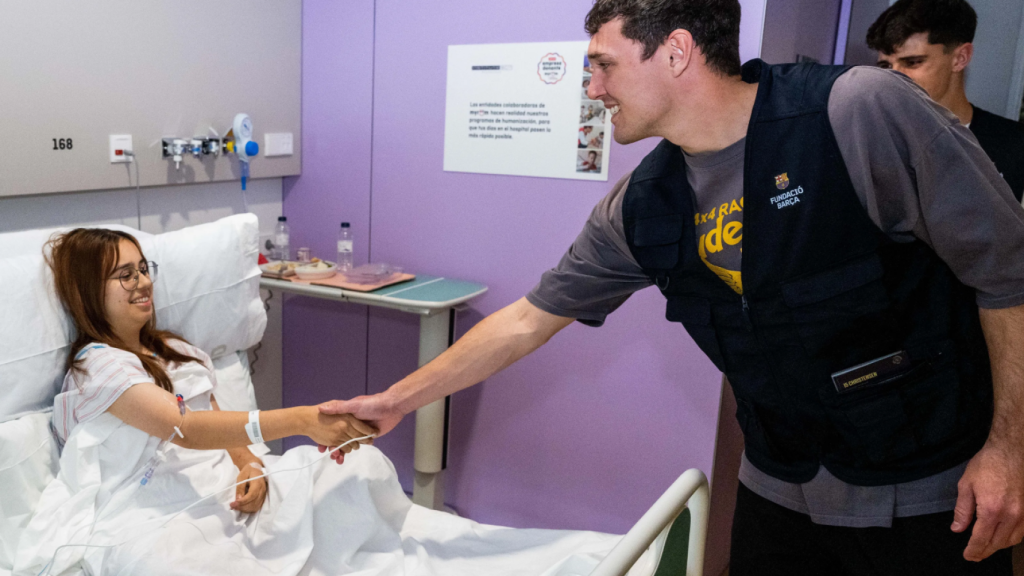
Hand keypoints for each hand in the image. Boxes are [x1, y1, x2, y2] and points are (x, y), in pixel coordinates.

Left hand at [230, 461, 267, 513]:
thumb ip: (240, 487)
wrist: (256, 469)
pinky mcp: (262, 498)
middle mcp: (262, 491)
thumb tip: (238, 498)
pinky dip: (248, 509)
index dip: (242, 502)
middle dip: (242, 507)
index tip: (233, 504)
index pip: (251, 495)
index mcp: (258, 483)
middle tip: (232, 506)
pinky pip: (256, 507)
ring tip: (236, 507)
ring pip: (255, 507)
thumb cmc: (248, 471)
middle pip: (253, 503)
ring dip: (245, 509)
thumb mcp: (242, 476)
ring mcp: (263, 495)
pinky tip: (242, 507)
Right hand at [318, 394, 402, 463]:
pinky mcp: (368, 437)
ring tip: (337, 459)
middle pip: (339, 438)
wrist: (392, 407)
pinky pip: (358, 446)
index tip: (320, 446)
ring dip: (341, 451)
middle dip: (333, 447)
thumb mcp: (354, 405)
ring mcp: (359, 431)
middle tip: (330, 454)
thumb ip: (339, 408)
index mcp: (347, 417)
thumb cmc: (372, 403)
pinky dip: (350, 452)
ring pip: (347, 443)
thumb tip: (321, 408)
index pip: (332, 428)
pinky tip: (343, 458)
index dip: (325, 437)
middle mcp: (351, 424)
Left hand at [952, 437, 1023, 560]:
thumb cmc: (987, 464)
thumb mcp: (966, 485)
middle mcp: (1011, 515)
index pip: (982, 538)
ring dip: (999, 546)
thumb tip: (957, 528)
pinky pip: (1022, 531)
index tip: (968, 555)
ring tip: (987, 547)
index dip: (974, 550)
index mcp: (992, 509)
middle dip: (985, 551)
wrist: (1011, 451)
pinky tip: (1003, 536)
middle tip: (975, 555)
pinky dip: (1011, 538)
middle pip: (998, 543)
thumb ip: (962, 510)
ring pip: (1012, 540)